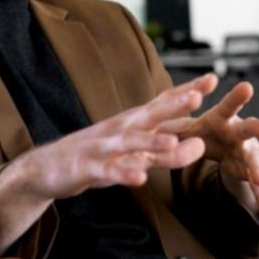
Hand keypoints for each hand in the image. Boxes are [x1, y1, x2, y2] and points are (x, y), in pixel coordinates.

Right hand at [0, 78, 211, 245]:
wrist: (46, 168)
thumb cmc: (98, 157)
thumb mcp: (136, 155)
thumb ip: (169, 152)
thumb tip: (202, 145)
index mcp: (132, 122)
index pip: (163, 102)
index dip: (187, 91)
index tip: (212, 80)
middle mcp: (120, 129)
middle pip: (150, 115)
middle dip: (173, 106)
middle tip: (197, 98)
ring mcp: (103, 148)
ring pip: (130, 143)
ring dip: (150, 142)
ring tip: (172, 141)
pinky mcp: (88, 169)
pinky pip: (108, 172)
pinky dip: (122, 174)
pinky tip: (138, 178)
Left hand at [166, 76, 258, 214]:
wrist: (221, 147)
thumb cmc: (203, 131)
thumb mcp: (185, 128)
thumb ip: (171, 127)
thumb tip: (149, 124)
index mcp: (222, 118)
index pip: (228, 106)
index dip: (237, 97)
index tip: (246, 87)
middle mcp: (239, 132)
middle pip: (248, 129)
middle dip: (257, 128)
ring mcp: (247, 152)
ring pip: (254, 159)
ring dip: (258, 168)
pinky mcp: (250, 172)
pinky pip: (254, 185)